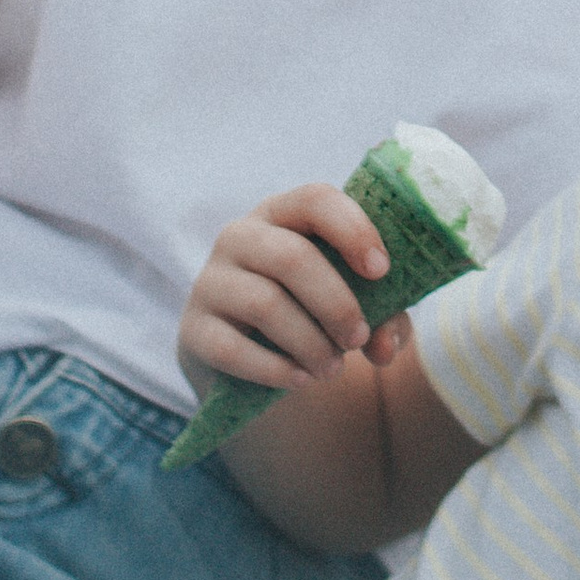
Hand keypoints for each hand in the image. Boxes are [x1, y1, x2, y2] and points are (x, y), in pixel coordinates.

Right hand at [177, 183, 411, 400]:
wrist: (252, 359)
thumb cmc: (312, 314)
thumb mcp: (354, 307)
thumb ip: (383, 318)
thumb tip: (385, 346)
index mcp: (283, 215)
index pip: (315, 200)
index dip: (352, 229)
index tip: (381, 270)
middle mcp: (240, 237)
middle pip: (291, 257)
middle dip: (335, 303)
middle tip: (358, 338)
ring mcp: (209, 281)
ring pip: (264, 303)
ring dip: (309, 342)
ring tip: (333, 368)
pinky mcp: (194, 329)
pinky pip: (232, 348)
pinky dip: (274, 369)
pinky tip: (300, 380)